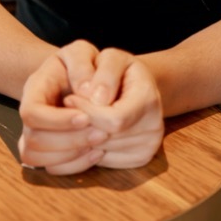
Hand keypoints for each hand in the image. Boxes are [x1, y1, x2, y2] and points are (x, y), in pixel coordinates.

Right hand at [18, 45, 106, 174]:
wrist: (83, 79)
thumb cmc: (82, 64)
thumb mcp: (82, 52)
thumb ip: (82, 64)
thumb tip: (85, 91)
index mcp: (35, 88)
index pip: (31, 112)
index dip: (56, 121)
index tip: (86, 117)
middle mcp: (31, 114)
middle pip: (34, 139)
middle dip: (69, 140)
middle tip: (102, 134)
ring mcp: (36, 133)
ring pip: (37, 158)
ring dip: (71, 156)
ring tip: (101, 144)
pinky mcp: (50, 150)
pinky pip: (52, 168)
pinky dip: (75, 165)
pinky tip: (98, 153)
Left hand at [65, 49, 163, 169]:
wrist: (137, 87)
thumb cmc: (120, 70)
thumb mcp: (112, 58)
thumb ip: (105, 73)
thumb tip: (96, 98)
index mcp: (149, 100)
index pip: (114, 119)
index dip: (86, 111)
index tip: (68, 99)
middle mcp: (154, 128)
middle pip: (106, 138)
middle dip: (81, 124)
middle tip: (66, 110)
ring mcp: (148, 147)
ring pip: (103, 151)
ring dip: (83, 137)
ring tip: (75, 119)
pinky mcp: (140, 159)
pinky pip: (105, 162)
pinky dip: (89, 149)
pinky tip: (85, 131)